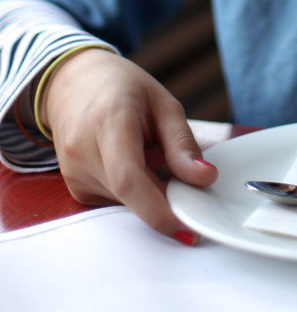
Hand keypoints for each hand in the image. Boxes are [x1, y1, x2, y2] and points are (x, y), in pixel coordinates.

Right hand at [39, 48, 217, 240]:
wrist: (74, 83)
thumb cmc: (122, 88)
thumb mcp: (163, 103)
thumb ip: (182, 143)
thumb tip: (206, 179)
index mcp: (108, 122)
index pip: (130, 179)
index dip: (159, 211)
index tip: (188, 228)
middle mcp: (83, 152)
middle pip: (132, 196)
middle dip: (167, 200)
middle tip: (187, 182)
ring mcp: (74, 174)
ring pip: (125, 203)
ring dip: (151, 193)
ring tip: (153, 157)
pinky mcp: (75, 189)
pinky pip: (115, 202)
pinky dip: (135, 192)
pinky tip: (136, 164)